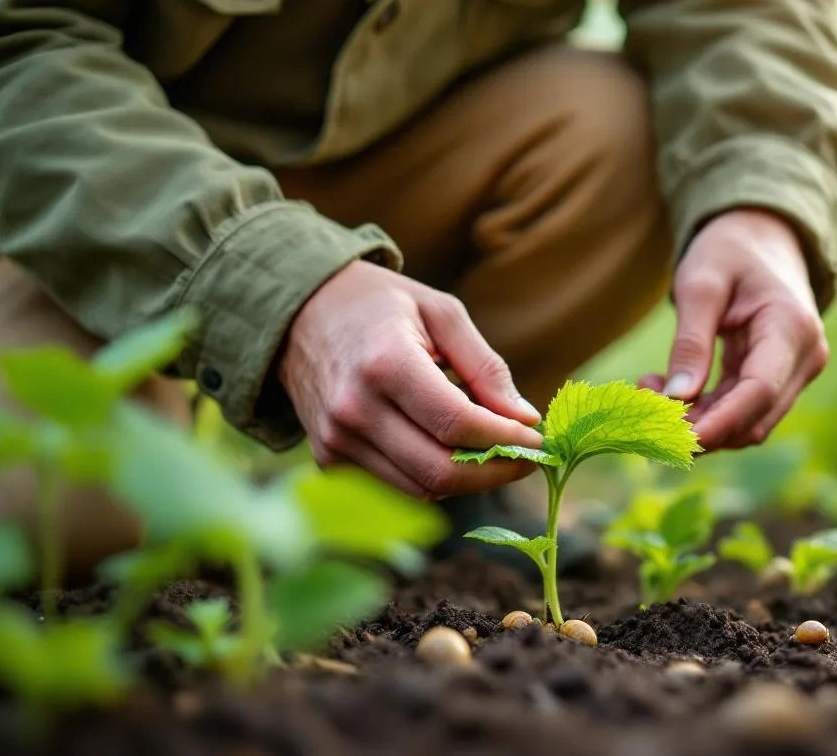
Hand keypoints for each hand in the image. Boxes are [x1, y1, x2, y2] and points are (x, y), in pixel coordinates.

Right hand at [279, 261, 543, 498]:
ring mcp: (336, 439)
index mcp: (385, 364)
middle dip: (495, 472)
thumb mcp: (441, 313)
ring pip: (420, 487)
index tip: (537, 439)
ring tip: (495, 455)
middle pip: (440, 469)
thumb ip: (485, 366)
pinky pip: (396, 485)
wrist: (299, 314)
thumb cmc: (381, 306)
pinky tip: (452, 453)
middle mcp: (354, 409)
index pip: (457, 424)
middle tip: (526, 460)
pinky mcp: (328, 458)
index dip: (505, 440)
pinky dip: (432, 478)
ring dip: (467, 480)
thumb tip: (525, 418)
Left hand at [639, 209, 828, 449]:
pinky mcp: (778, 379)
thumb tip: (677, 400)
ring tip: (647, 391)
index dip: (720, 422)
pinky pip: (742, 410)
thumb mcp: (700, 283)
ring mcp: (796, 372)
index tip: (677, 440)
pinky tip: (665, 390)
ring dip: (697, 422)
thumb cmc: (729, 251)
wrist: (761, 237)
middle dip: (700, 427)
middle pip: (755, 418)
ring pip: (747, 422)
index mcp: (792, 328)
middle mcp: (805, 357)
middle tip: (641, 411)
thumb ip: (690, 341)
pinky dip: (704, 411)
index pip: (761, 391)